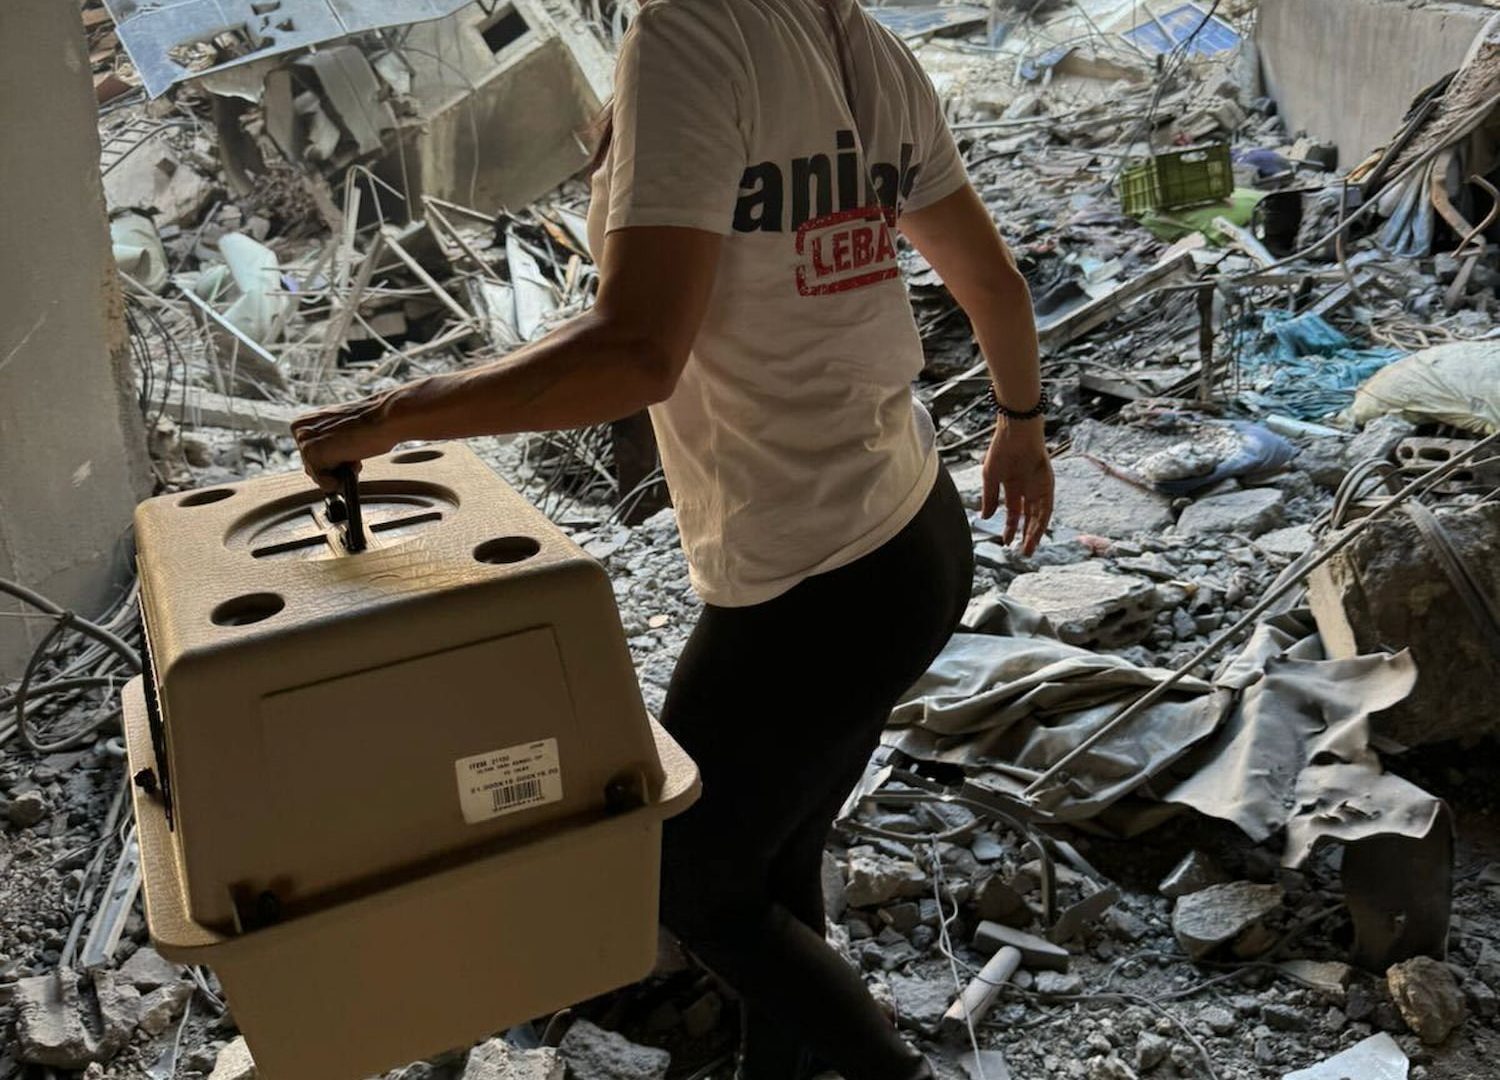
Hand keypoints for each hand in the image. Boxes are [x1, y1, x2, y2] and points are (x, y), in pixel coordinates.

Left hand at [290, 392, 400, 492]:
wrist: (385, 417)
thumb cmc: (372, 425)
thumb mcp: (340, 435)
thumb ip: (327, 447)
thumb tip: (324, 473)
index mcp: (304, 422)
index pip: (310, 458)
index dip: (333, 460)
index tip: (347, 446)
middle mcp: (299, 429)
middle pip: (311, 469)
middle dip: (334, 468)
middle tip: (353, 450)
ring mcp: (304, 441)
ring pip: (317, 476)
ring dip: (340, 472)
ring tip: (354, 452)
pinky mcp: (313, 452)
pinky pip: (324, 483)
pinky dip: (342, 479)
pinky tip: (352, 457)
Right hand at [981, 418, 1053, 555]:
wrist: (1016, 434)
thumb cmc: (1000, 450)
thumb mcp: (990, 477)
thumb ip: (989, 498)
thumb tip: (985, 518)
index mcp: (1012, 486)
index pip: (1013, 513)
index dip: (1010, 527)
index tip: (1006, 542)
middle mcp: (1027, 489)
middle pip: (1028, 518)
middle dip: (1025, 535)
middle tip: (1023, 553)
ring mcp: (1038, 488)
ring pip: (1038, 516)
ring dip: (1034, 533)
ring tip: (1029, 549)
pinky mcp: (1047, 485)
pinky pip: (1047, 507)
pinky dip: (1042, 521)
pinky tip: (1036, 533)